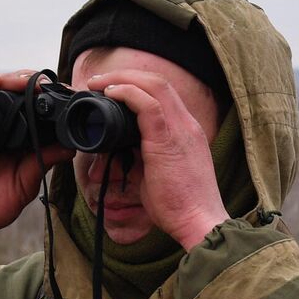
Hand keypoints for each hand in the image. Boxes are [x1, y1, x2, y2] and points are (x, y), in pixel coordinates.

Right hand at [0, 71, 74, 244]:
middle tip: (51, 84)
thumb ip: (44, 161)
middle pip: (13, 93)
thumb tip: (70, 146)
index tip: (67, 94)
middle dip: (32, 83)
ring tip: (28, 81)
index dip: (47, 97)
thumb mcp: (26, 181)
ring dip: (11, 80)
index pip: (32, 108)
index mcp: (15, 138)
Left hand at [85, 70, 229, 249]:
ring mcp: (180, 130)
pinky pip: (148, 105)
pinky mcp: (168, 140)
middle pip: (159, 82)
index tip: (111, 89)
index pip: (164, 94)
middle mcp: (187, 124)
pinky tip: (110, 94)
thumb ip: (141, 157)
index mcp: (187, 131)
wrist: (199, 222)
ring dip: (122, 79)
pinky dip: (127, 93)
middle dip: (126, 75)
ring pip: (154, 85)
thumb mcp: (158, 174)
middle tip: (98, 81)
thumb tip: (118, 151)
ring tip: (98, 83)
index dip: (136, 85)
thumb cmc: (180, 206)